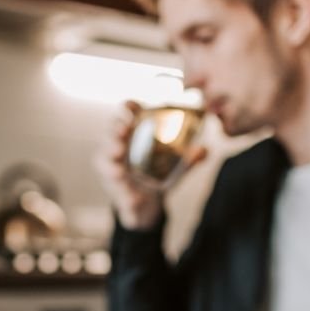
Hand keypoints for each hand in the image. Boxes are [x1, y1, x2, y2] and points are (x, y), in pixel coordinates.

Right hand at [93, 101, 206, 230]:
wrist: (147, 204)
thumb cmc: (157, 175)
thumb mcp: (176, 166)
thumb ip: (189, 159)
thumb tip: (205, 150)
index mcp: (133, 134)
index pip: (126, 113)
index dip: (127, 107)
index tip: (133, 106)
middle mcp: (119, 145)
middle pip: (111, 130)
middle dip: (115, 128)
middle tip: (123, 129)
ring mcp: (112, 164)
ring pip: (105, 155)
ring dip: (111, 152)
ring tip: (118, 152)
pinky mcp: (112, 184)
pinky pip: (112, 182)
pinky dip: (118, 183)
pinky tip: (123, 182)